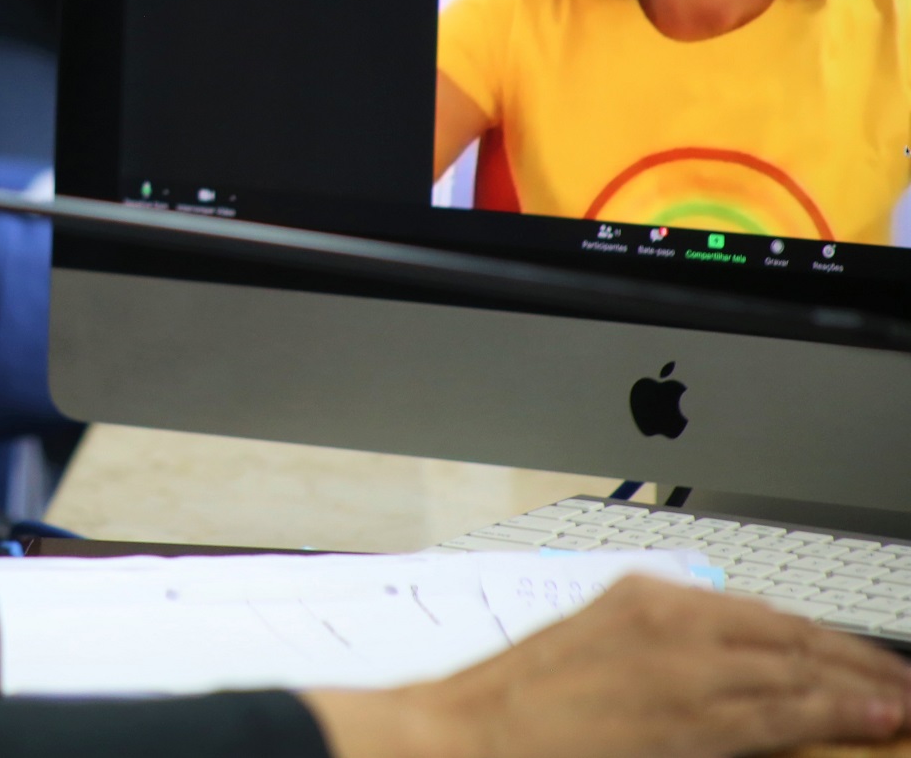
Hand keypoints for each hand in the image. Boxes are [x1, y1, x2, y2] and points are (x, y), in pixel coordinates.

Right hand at [305, 577, 910, 757]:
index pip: (763, 614)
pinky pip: (778, 710)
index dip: (824, 640)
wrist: (465, 733)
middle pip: (791, 635)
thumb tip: (733, 679)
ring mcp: (683, 663)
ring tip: (900, 703)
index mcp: (644, 598)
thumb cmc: (519, 707)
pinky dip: (833, 711)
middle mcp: (671, 618)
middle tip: (898, 683)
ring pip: (797, 668)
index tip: (860, 660)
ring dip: (857, 686)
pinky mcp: (687, 712)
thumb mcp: (598, 656)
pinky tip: (873, 717)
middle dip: (855, 661)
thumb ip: (665, 656)